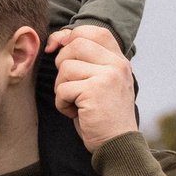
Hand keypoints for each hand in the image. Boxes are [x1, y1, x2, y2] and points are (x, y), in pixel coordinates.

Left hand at [48, 25, 135, 151]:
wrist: (118, 145)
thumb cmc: (103, 116)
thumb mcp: (100, 82)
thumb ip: (87, 60)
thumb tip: (56, 40)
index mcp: (119, 60)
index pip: (94, 31)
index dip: (70, 35)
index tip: (56, 48)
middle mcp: (117, 64)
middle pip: (75, 44)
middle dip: (62, 64)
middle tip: (70, 86)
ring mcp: (107, 76)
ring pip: (65, 67)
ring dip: (61, 88)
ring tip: (75, 103)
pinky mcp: (95, 90)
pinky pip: (63, 88)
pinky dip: (62, 104)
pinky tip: (75, 113)